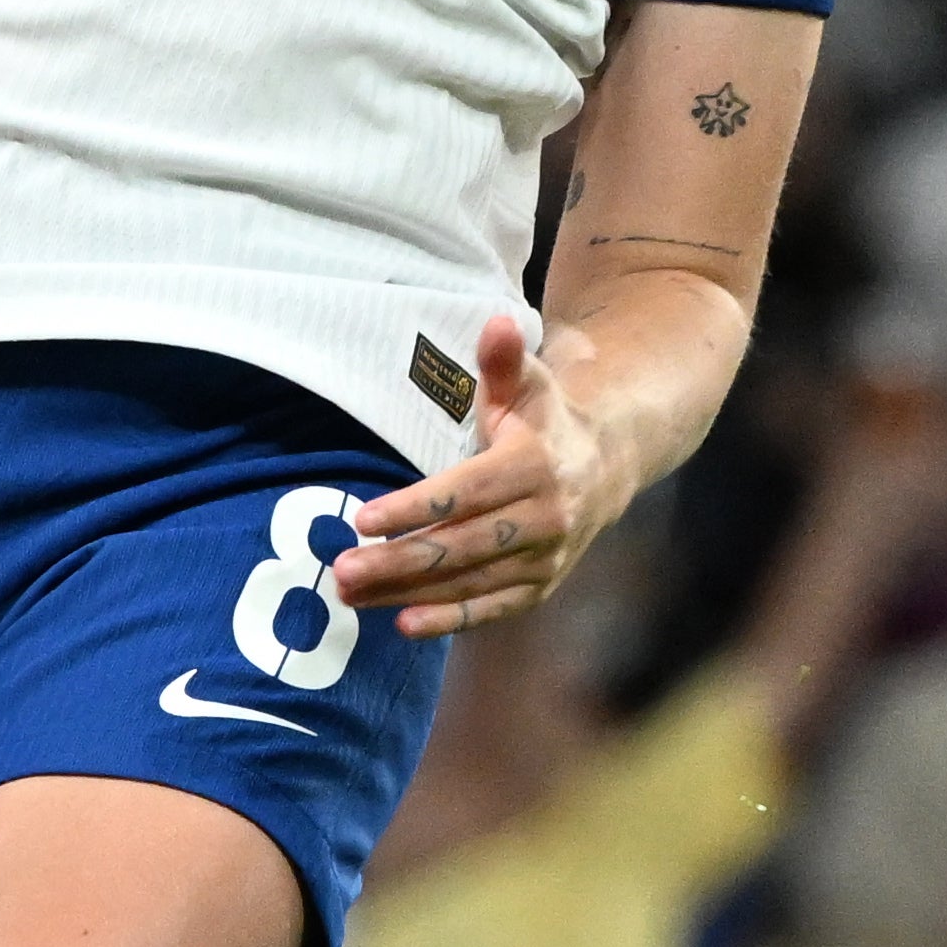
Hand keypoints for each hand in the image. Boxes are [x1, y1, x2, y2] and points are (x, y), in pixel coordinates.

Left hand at [337, 316, 627, 639]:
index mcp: (534, 465)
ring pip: (470, 581)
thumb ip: (503, 360)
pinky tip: (404, 625)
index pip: (464, 492)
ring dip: (408, 594)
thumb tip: (497, 321)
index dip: (414, 508)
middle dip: (398, 562)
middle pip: (461, 545)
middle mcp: (545, 517)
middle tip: (341, 572)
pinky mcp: (541, 587)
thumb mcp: (527, 383)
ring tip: (351, 596)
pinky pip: (492, 608)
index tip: (362, 520)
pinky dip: (450, 619)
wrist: (605, 469)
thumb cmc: (544, 420)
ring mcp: (546, 558)